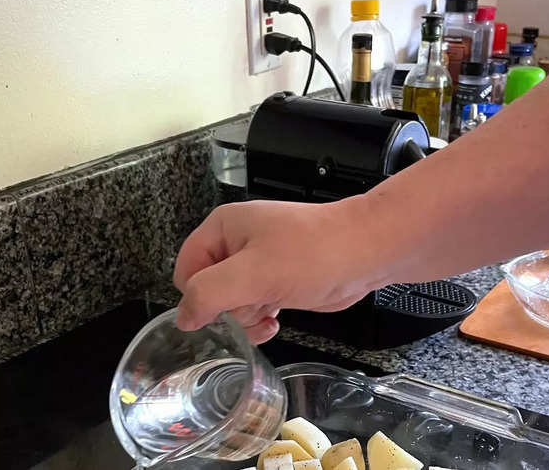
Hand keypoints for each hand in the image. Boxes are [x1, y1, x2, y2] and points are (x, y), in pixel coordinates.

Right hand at [173, 197, 388, 343]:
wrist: (365, 253)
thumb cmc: (312, 253)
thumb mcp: (254, 272)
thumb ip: (210, 293)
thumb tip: (183, 318)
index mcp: (222, 228)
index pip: (186, 269)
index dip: (198, 295)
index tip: (222, 310)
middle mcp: (235, 245)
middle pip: (208, 290)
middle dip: (229, 307)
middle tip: (256, 301)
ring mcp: (257, 265)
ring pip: (230, 304)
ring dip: (247, 316)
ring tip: (271, 308)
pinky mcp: (275, 283)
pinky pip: (252, 308)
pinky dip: (261, 319)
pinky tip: (276, 319)